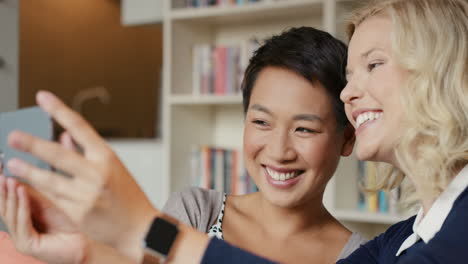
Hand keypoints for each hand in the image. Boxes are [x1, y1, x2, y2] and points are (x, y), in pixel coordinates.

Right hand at [0, 175, 86, 263]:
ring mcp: (20, 240)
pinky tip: (22, 192)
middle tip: (1, 174)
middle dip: (3, 190)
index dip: (3, 187)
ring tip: (11, 180)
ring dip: (11, 196)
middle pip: (5, 209)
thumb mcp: (47, 203)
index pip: (7, 203)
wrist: (85, 241)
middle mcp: (17, 232)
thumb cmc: (70, 222)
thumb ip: (31, 193)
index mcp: (21, 222)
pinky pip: (22, 223)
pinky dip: (22, 206)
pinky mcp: (27, 245)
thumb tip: (14, 176)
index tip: (0, 171)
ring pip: (11, 215)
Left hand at [5, 91, 158, 260]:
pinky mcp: (77, 213)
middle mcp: (97, 173)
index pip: (80, 127)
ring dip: (28, 171)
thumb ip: (87, 152)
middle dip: (33, 145)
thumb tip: (64, 135)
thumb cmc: (128, 196)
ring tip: (12, 164)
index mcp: (107, 157)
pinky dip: (37, 191)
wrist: (139, 228)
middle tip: (13, 136)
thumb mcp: (113, 168)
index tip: (43, 97)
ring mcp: (86, 195)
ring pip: (50, 180)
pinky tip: (25, 186)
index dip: (59, 110)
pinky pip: (52, 198)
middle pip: (59, 155)